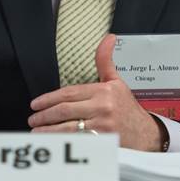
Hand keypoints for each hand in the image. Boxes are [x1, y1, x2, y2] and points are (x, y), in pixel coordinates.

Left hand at [28, 34, 165, 151]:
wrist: (146, 134)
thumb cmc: (127, 107)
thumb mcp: (117, 82)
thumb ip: (106, 61)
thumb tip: (109, 37)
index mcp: (104, 90)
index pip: (69, 93)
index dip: (49, 98)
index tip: (36, 104)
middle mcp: (103, 106)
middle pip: (65, 110)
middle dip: (45, 115)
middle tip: (33, 118)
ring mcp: (103, 125)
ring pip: (68, 127)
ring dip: (48, 130)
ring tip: (36, 131)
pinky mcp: (103, 143)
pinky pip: (77, 141)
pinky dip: (62, 142)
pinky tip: (51, 142)